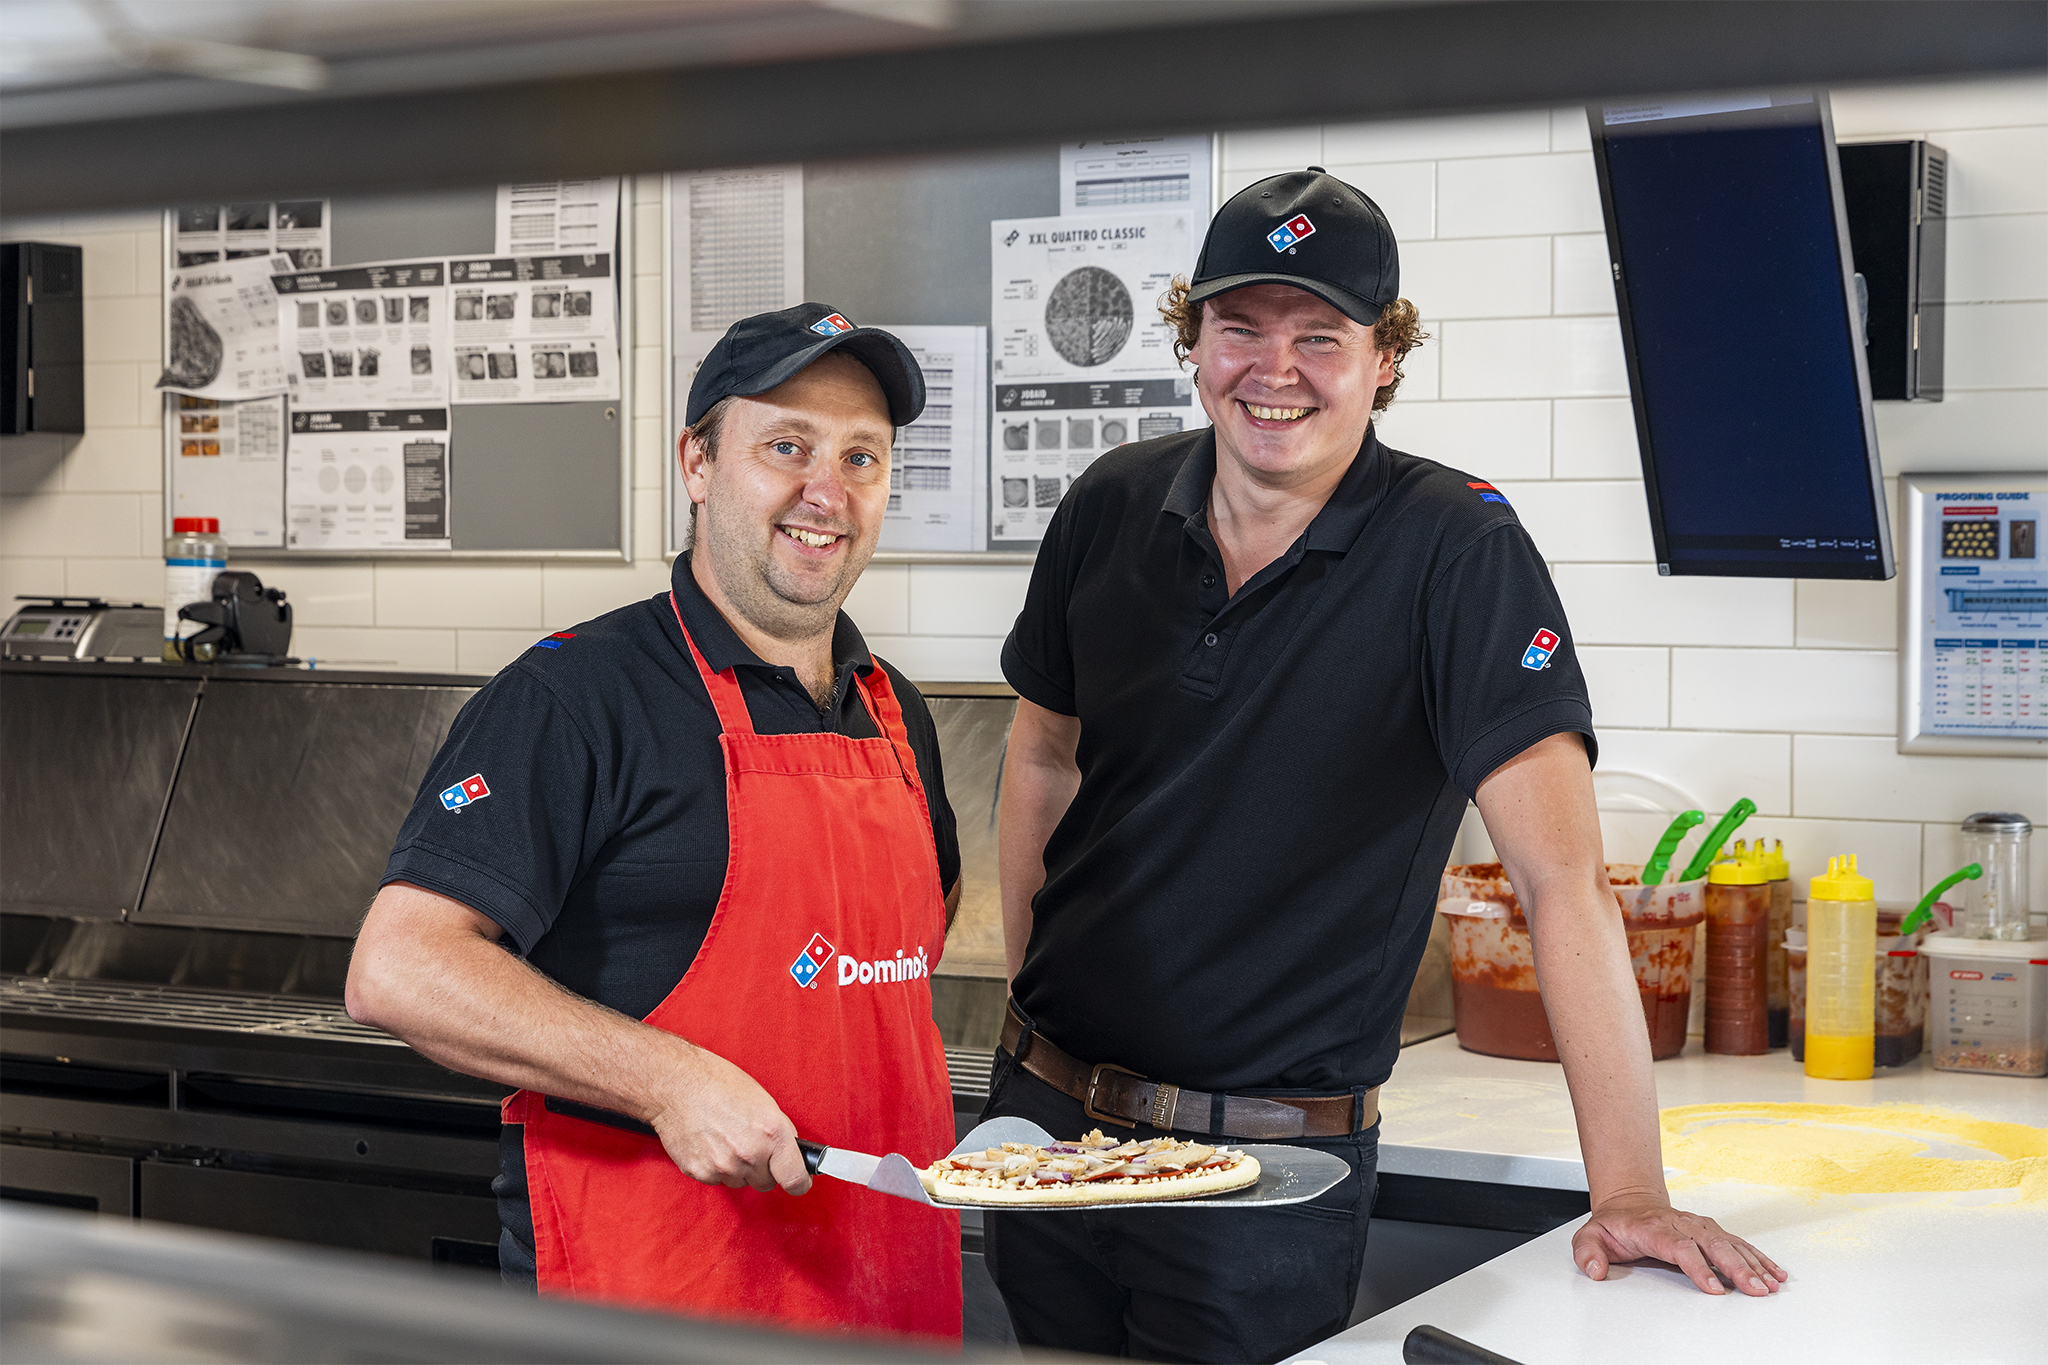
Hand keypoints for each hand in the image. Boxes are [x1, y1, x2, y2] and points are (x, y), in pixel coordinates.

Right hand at [647, 1046, 811, 1196]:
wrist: (677, 1084)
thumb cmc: (718, 1083)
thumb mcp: (763, 1101)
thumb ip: (779, 1132)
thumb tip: (789, 1152)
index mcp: (772, 1133)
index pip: (795, 1179)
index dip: (799, 1183)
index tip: (799, 1183)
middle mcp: (750, 1154)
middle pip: (766, 1183)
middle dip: (764, 1169)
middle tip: (751, 1146)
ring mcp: (724, 1166)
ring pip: (740, 1182)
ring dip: (738, 1168)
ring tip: (726, 1139)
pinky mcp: (701, 1173)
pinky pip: (716, 1180)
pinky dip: (715, 1167)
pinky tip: (710, 1144)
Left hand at [1572, 1192, 1785, 1295]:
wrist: (1629, 1201)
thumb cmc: (1614, 1224)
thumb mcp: (1589, 1236)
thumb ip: (1587, 1252)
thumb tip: (1594, 1270)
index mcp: (1654, 1228)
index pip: (1680, 1247)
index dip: (1698, 1267)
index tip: (1714, 1288)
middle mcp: (1681, 1224)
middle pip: (1713, 1245)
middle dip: (1737, 1268)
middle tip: (1755, 1290)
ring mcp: (1699, 1226)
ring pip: (1730, 1244)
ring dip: (1752, 1264)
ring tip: (1770, 1285)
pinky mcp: (1711, 1231)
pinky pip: (1738, 1243)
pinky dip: (1758, 1257)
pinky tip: (1774, 1272)